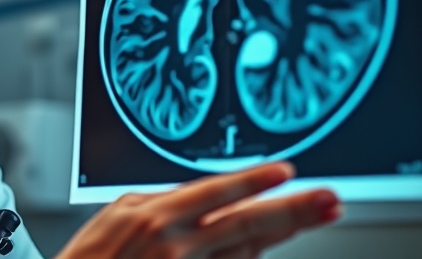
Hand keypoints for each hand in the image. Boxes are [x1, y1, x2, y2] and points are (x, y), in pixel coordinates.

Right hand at [56, 162, 340, 258]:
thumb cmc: (91, 258)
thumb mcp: (118, 214)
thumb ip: (163, 201)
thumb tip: (204, 194)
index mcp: (156, 217)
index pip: (216, 193)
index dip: (254, 181)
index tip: (287, 172)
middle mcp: (176, 246)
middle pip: (247, 225)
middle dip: (293, 211)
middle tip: (330, 200)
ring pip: (248, 252)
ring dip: (283, 233)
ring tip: (315, 215)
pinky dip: (252, 256)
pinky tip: (269, 244)